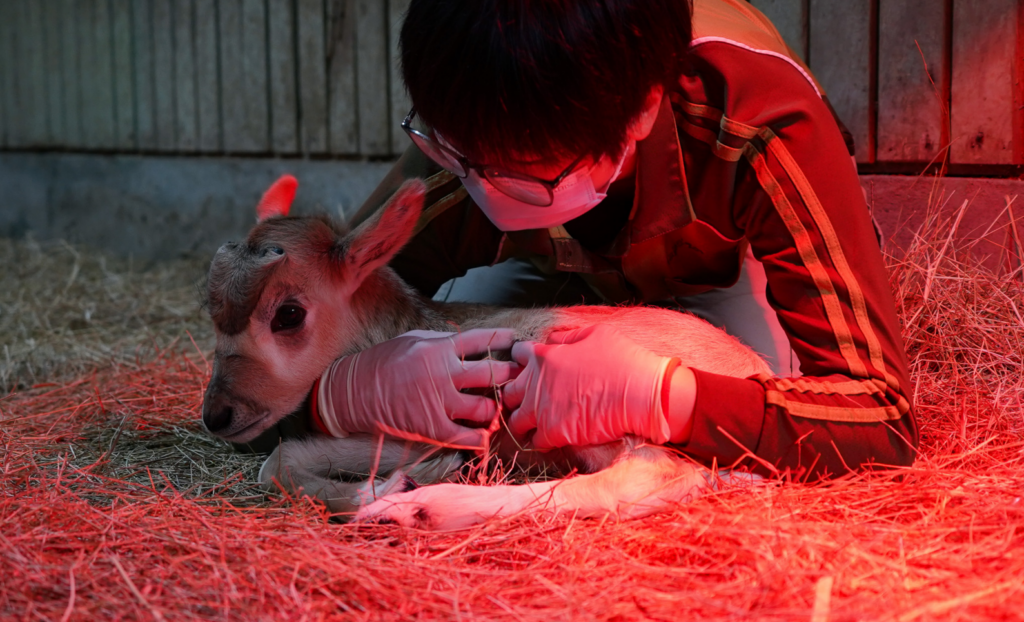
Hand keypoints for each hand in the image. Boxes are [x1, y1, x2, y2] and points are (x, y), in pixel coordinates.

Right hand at [316, 328, 518, 446]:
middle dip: (510, 375)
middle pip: (491, 374)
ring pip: (485, 408)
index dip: (501, 339)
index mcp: (438, 348)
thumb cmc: (383, 362)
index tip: (513, 341)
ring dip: (496, 409)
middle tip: (517, 378)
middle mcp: (443, 374)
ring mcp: (438, 402)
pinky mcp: (432, 428)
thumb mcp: (412, 340)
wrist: (352, 393)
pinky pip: (467, 437)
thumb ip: (442, 340)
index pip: (480, 340)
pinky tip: (485, 436)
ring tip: (498, 408)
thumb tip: (469, 341)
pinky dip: (480, 439)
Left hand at [504, 325, 691, 448]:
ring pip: (515, 421)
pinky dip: (541, 440)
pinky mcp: (553, 433)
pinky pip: (534, 440)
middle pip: (508, 391)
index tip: (531, 369)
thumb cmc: (624, 360)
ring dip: (523, 422)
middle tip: (529, 401)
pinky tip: (552, 438)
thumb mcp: (596, 334)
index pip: (516, 355)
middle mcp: (536, 382)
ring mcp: (542, 409)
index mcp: (544, 356)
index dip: (522, 362)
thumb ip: (567, 337)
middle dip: (516, 396)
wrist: (643, 394)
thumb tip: (552, 339)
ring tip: (536, 425)